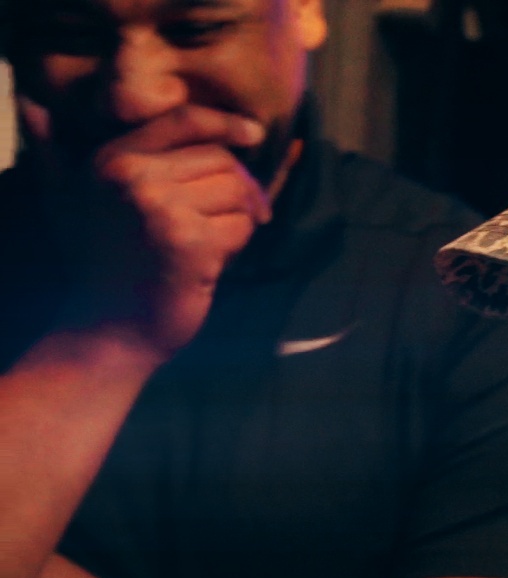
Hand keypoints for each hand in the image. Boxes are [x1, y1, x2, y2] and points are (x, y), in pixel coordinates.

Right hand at [23, 101, 271, 359]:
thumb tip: (28, 94)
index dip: (226, 124)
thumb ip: (82, 150)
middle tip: (211, 224)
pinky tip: (207, 264)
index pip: (184, 120)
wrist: (109, 330)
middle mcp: (131, 176)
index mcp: (112, 159)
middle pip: (222, 160)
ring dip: (235, 221)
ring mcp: (160, 208)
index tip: (255, 134)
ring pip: (238, 192)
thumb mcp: (92, 198)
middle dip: (231, 192)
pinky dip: (237, 246)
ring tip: (203, 245)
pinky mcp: (190, 241)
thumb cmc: (110, 264)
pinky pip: (243, 226)